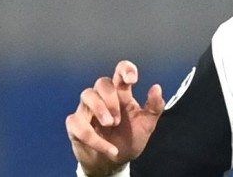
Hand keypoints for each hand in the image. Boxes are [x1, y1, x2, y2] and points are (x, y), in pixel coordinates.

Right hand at [66, 60, 164, 175]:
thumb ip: (154, 107)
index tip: (131, 80)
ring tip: (110, 124)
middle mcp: (103, 98)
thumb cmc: (129, 138)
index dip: (125, 69)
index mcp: (121, 94)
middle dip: (111, 98)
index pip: (120, 71)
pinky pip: (76, 122)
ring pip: (86, 94)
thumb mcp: (147, 124)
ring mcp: (87, 110)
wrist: (115, 163)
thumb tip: (156, 87)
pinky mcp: (76, 125)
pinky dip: (92, 137)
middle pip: (102, 82)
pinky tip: (109, 149)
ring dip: (99, 109)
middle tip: (118, 119)